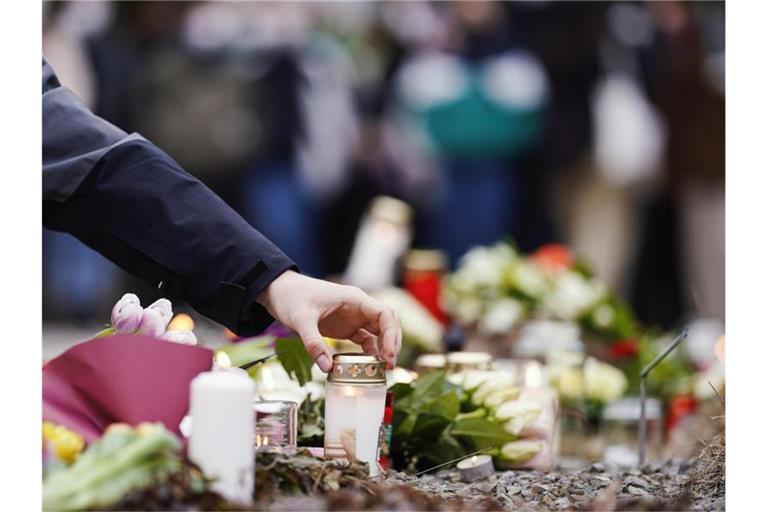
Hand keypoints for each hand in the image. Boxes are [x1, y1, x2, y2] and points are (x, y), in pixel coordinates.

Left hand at [256, 270, 401, 370]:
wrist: (279, 291)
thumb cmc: (292, 297)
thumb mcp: (301, 320)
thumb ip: (314, 343)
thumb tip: (328, 368)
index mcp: (354, 298)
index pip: (384, 313)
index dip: (391, 334)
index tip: (389, 354)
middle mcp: (358, 307)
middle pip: (388, 323)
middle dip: (393, 343)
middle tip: (389, 365)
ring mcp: (354, 317)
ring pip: (380, 332)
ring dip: (385, 348)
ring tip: (383, 368)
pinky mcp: (346, 327)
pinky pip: (366, 339)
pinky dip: (370, 352)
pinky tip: (368, 365)